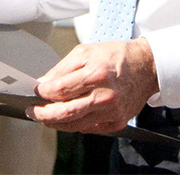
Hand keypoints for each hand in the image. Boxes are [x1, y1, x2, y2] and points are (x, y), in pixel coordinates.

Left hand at [28, 38, 158, 133]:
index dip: (43, 93)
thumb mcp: (86, 52)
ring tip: (45, 117)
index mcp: (96, 74)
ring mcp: (112, 112)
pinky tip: (67, 118)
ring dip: (56, 123)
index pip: (61, 89)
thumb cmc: (116, 57)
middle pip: (66, 112)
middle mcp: (104, 96)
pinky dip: (75, 124)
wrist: (146, 67)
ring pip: (75, 124)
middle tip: (32, 112)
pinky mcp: (117, 122)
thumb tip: (44, 83)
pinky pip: (89, 128)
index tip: (35, 92)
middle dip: (44, 114)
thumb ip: (63, 68)